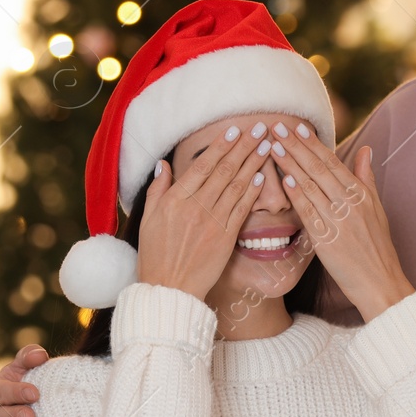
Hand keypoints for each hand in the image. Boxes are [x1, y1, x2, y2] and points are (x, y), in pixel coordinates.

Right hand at [137, 123, 268, 300]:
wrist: (169, 288)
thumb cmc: (155, 254)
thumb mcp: (148, 218)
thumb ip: (158, 189)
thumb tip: (164, 163)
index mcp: (175, 199)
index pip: (202, 166)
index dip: (221, 146)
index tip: (235, 130)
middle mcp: (196, 207)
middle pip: (224, 170)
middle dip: (244, 147)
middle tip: (260, 128)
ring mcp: (212, 222)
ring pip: (236, 186)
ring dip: (253, 164)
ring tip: (266, 146)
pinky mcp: (226, 238)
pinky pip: (241, 210)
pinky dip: (252, 193)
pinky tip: (262, 178)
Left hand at [267, 124, 412, 321]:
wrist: (381, 283)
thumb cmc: (378, 248)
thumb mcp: (377, 209)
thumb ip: (366, 178)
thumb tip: (365, 149)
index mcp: (361, 194)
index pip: (333, 161)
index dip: (313, 143)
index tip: (296, 127)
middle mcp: (350, 203)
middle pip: (318, 168)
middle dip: (295, 146)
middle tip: (277, 127)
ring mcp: (339, 220)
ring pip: (311, 185)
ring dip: (290, 164)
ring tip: (272, 146)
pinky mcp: (327, 240)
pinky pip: (309, 212)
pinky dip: (297, 195)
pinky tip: (284, 180)